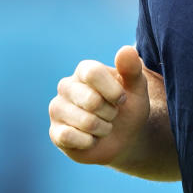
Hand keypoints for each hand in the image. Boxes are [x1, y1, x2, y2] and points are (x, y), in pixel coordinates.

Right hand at [50, 46, 149, 167]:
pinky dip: (89, 141)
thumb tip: (126, 50)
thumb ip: (132, 69)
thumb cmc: (127, 107)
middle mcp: (66, 86)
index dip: (113, 91)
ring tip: (103, 126)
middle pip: (91, 100)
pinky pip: (70, 137)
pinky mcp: (55, 132)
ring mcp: (57, 109)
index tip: (122, 99)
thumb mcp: (137, 88)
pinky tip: (92, 139)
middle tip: (112, 114)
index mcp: (84, 70)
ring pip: (85, 121)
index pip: (93, 73)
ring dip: (103, 129)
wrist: (124, 137)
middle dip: (111, 113)